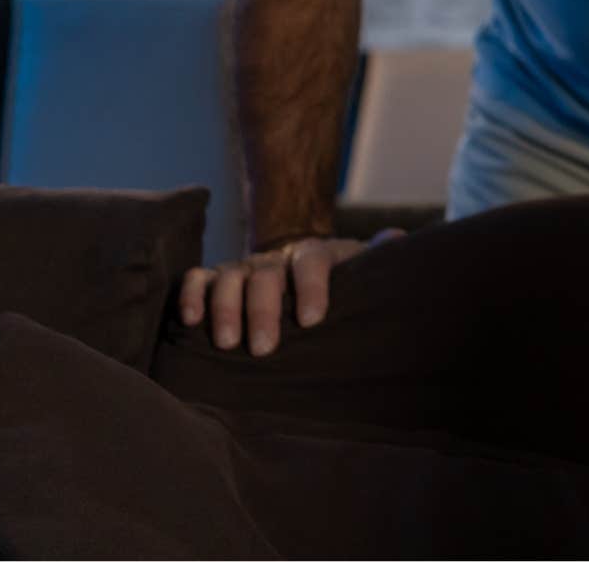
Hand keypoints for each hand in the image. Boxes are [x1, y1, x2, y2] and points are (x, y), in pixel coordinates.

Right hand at [176, 229, 402, 355]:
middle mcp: (276, 258)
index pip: (311, 261)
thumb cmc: (341, 285)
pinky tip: (190, 320)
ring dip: (225, 307)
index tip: (312, 320)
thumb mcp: (363, 273)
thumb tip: (398, 239)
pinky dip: (191, 295)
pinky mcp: (217, 280)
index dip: (311, 286)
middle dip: (263, 310)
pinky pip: (197, 279)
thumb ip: (379, 259)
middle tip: (264, 348)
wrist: (305, 270)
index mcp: (315, 255)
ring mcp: (245, 268)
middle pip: (265, 274)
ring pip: (229, 276)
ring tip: (227, 343)